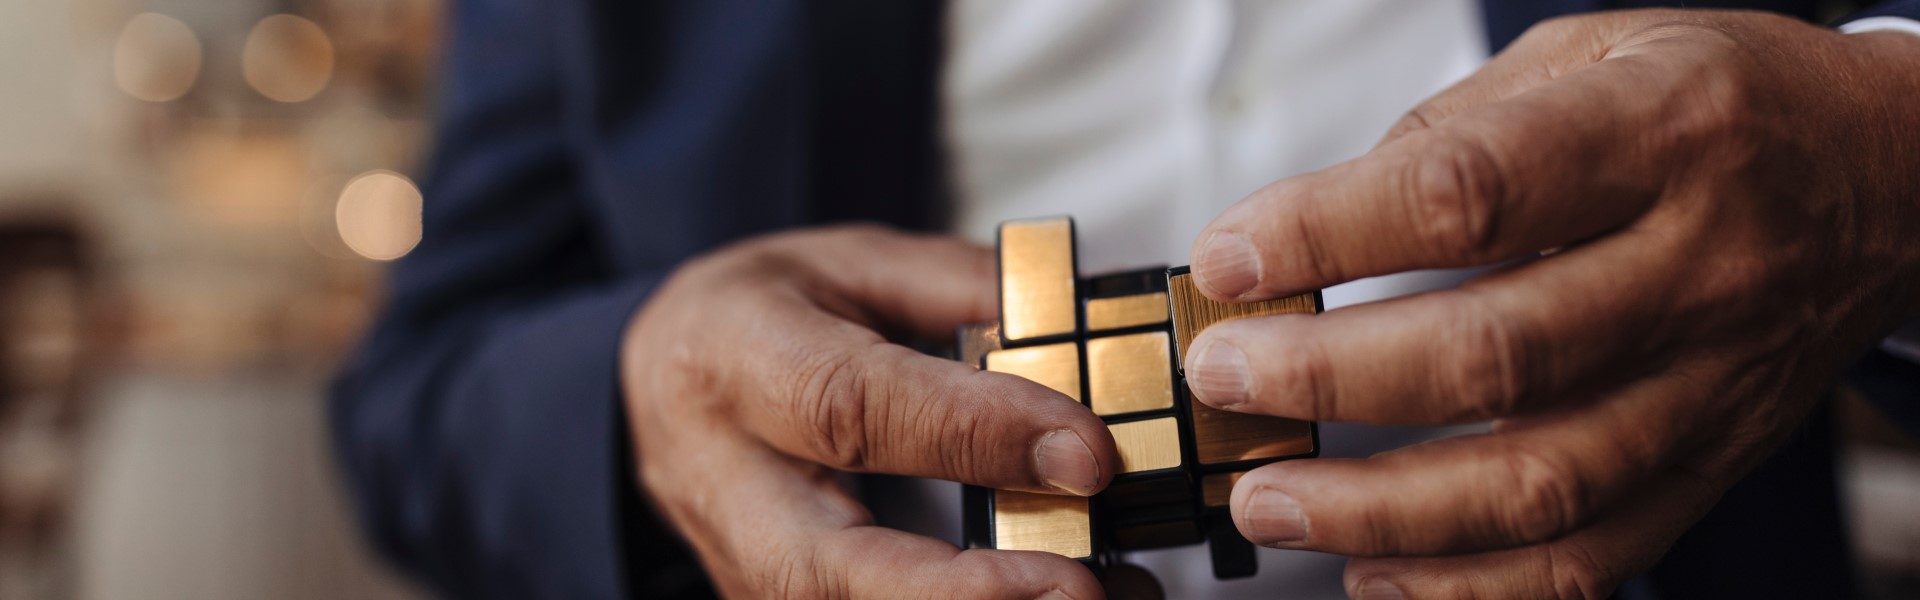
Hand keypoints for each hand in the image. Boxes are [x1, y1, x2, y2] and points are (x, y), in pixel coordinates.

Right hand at [621, 225, 1121, 598]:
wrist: (658, 386)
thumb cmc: (755, 322)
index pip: (852, 407)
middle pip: (822, 566)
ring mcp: (739, 566)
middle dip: (957, 594)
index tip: (1083, 450)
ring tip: (1101, 598)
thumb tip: (1075, 329)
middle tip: (1077, 584)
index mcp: (739, 360)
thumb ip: (959, 291)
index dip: (972, 434)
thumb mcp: (850, 262)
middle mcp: (725, 482)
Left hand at [1184, 10, 1919, 598]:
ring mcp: (1710, 382)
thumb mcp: (1595, 51)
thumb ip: (1456, 130)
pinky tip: (1375, 572)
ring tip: (1268, 499)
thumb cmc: (1725, 105)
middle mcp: (1699, 266)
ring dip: (1380, 510)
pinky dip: (1471, 584)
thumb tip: (1309, 225)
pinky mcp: (1709, 465)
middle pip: (1498, 355)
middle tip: (1225, 378)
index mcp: (1662, 133)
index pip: (1474, 194)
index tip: (1229, 261)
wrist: (1894, 176)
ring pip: (1539, 482)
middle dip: (1331, 379)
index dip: (1330, 234)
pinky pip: (1591, 558)